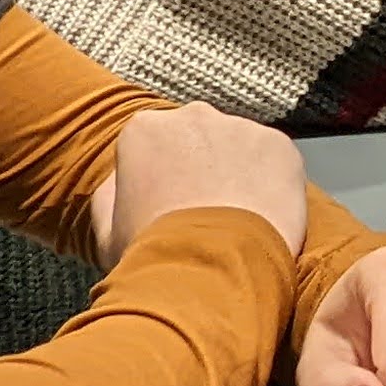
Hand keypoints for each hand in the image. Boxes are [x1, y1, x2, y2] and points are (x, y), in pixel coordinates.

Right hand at [89, 103, 306, 264]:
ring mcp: (239, 127)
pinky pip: (275, 162)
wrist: (208, 269)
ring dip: (239, 175)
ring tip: (237, 221)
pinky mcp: (278, 144)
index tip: (172, 208)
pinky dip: (273, 185)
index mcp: (144, 129)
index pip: (156, 146)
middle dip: (204, 168)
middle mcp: (193, 116)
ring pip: (240, 148)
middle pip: (199, 139)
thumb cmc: (152, 253)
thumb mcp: (107, 231)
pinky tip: (263, 218)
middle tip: (208, 214)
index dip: (165, 179)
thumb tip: (119, 181)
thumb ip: (110, 195)